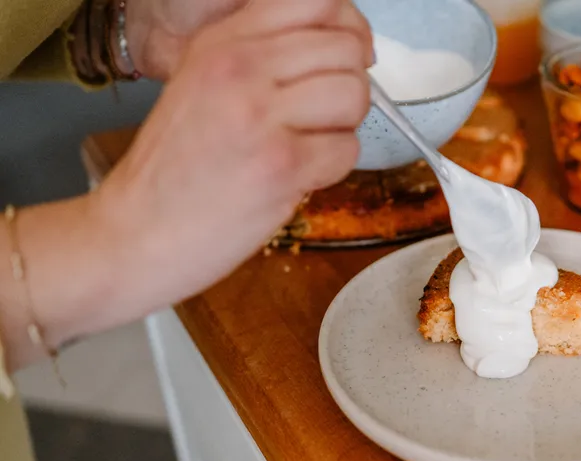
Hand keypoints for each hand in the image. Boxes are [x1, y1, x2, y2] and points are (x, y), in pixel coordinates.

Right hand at [58, 0, 371, 336]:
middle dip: (347, 86)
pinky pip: (348, 150)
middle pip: (347, 49)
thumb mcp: (204, 82)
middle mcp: (241, 67)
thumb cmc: (177, 167)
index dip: (348, 29)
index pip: (319, 0)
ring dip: (343, 127)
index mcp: (224, 40)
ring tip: (307, 146)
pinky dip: (332, 168)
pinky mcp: (281, 165)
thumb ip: (265, 54)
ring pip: (354, 95)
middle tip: (319, 117)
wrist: (138, 231)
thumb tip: (345, 43)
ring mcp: (260, 115)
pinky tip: (297, 176)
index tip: (344, 58)